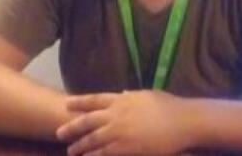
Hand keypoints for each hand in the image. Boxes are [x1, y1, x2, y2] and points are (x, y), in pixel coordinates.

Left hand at [56, 90, 192, 155]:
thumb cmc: (169, 106)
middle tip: (59, 133)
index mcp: (122, 99)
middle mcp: (117, 114)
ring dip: (80, 146)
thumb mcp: (148, 95)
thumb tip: (123, 93)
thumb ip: (133, 95)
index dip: (79, 102)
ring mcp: (120, 131)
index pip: (95, 99)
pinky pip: (104, 153)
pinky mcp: (127, 147)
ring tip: (70, 151)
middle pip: (88, 121)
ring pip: (93, 139)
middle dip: (72, 127)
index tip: (66, 103)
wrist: (183, 121)